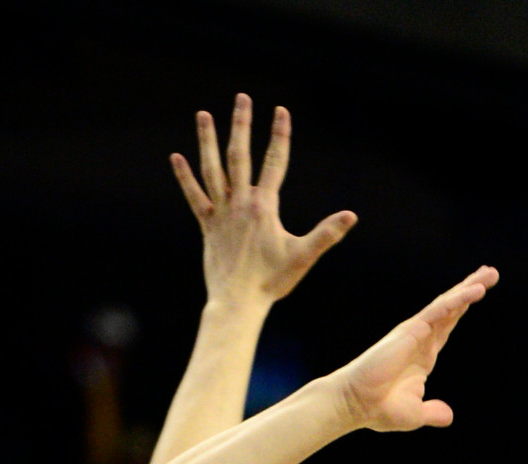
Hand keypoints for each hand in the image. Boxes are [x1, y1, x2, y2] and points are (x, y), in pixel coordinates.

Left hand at [172, 95, 356, 309]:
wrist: (239, 302)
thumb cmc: (273, 282)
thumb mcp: (303, 256)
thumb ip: (326, 234)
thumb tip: (351, 216)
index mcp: (264, 207)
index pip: (275, 163)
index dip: (280, 136)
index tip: (281, 111)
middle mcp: (240, 203)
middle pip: (240, 155)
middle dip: (241, 125)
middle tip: (242, 98)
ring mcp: (221, 212)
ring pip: (213, 169)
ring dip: (208, 140)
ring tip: (204, 115)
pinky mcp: (207, 225)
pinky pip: (194, 196)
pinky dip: (185, 177)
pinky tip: (177, 157)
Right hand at [337, 272, 498, 432]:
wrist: (358, 404)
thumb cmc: (380, 408)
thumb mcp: (416, 413)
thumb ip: (433, 412)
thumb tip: (449, 416)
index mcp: (424, 355)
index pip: (448, 326)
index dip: (463, 308)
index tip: (479, 292)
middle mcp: (421, 339)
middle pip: (452, 308)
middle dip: (471, 289)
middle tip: (491, 273)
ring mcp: (415, 332)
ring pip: (448, 304)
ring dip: (469, 288)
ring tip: (489, 274)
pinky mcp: (410, 331)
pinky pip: (438, 311)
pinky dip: (457, 300)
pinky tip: (474, 291)